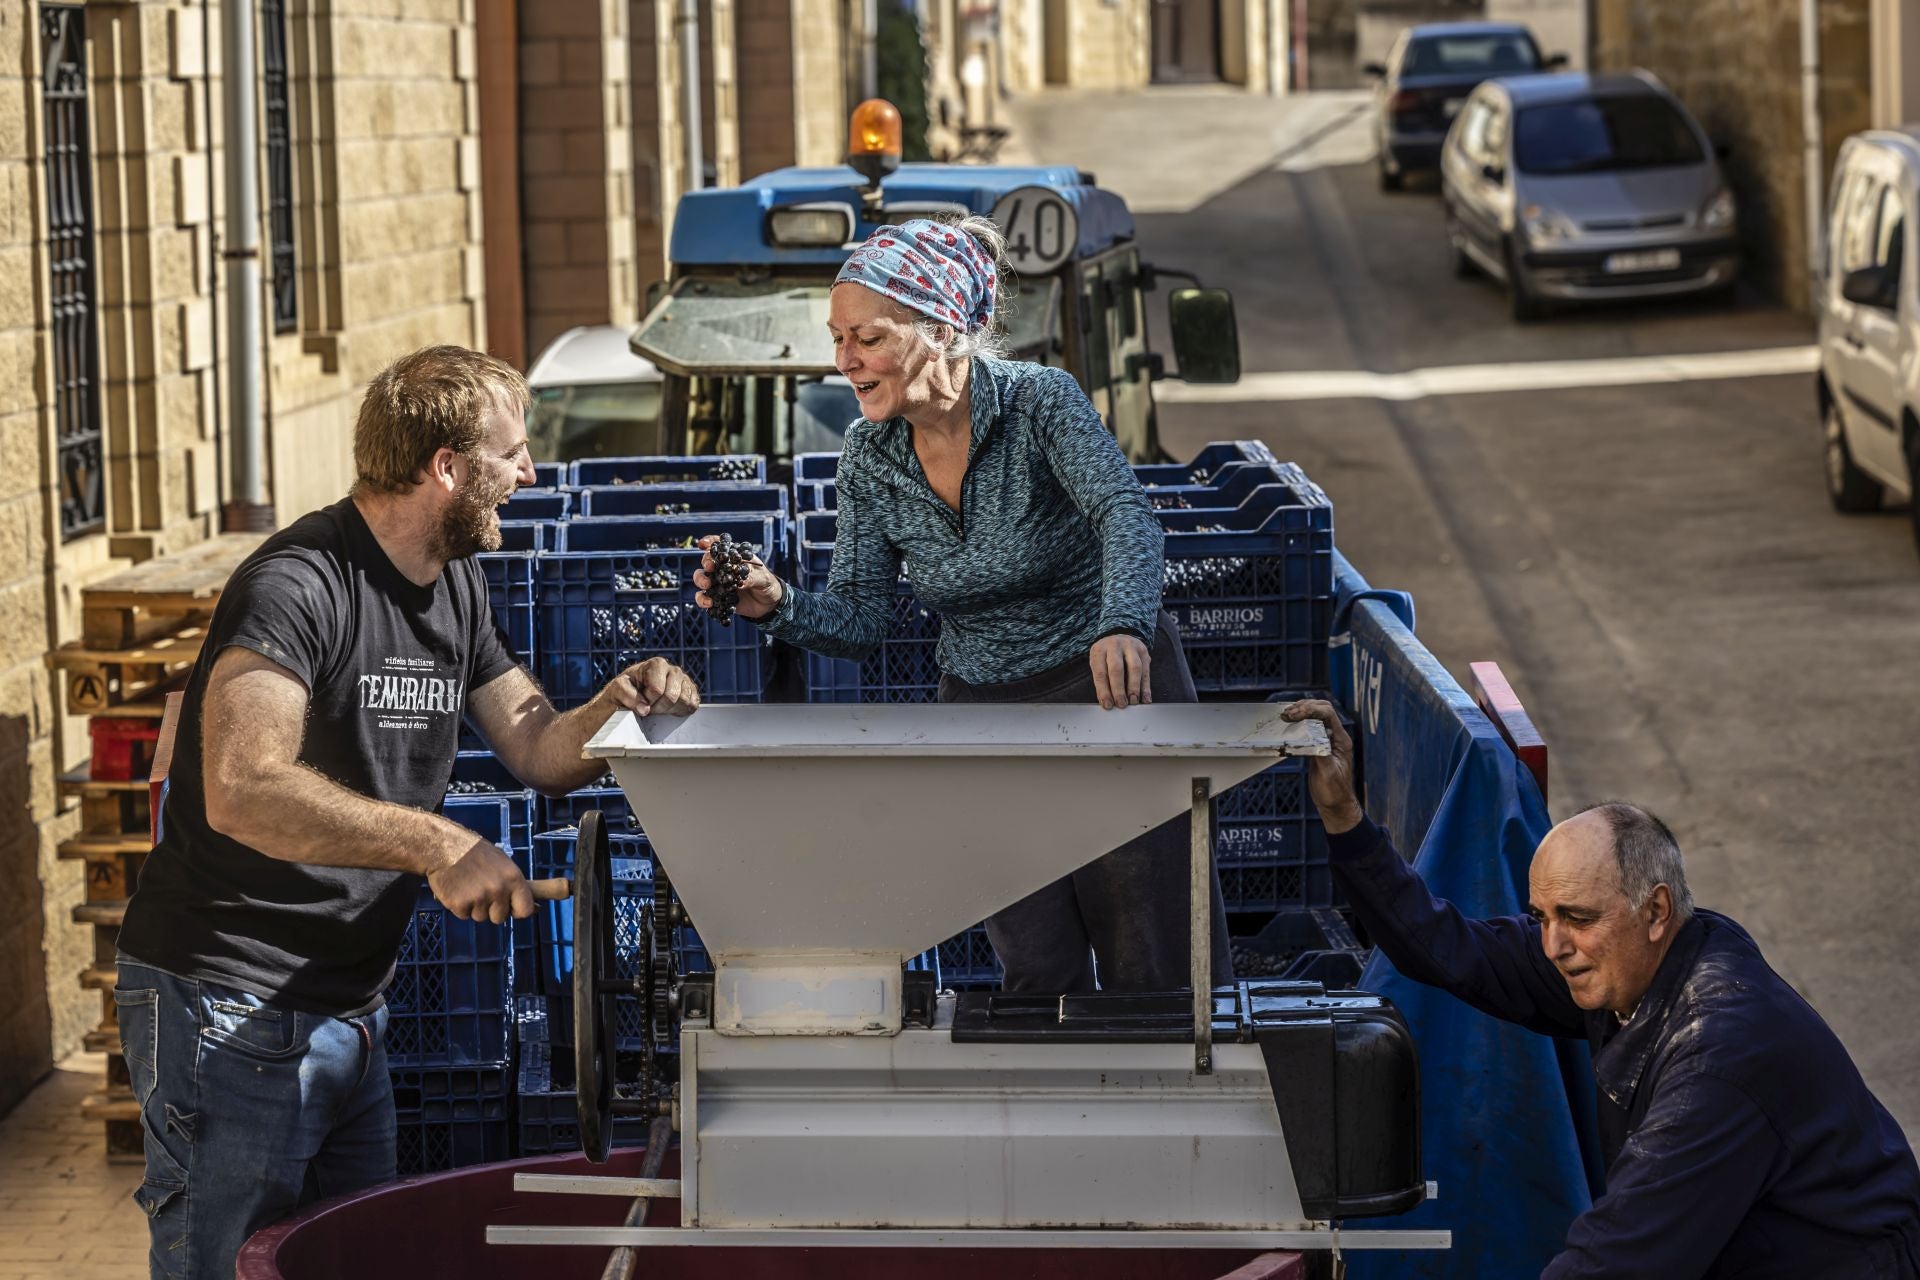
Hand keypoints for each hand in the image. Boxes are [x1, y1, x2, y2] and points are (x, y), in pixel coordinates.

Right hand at [429, 838, 534, 924]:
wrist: (445, 847)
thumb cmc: (475, 853)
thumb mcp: (503, 862)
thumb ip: (515, 885)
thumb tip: (535, 908)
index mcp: (513, 878)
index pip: (525, 910)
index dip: (517, 911)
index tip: (510, 908)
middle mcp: (498, 890)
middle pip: (500, 918)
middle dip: (491, 909)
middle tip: (481, 891)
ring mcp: (478, 898)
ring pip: (480, 917)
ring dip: (474, 907)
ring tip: (467, 887)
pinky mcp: (459, 905)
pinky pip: (464, 915)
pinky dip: (459, 907)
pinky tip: (456, 890)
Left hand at [607, 657, 699, 717]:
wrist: (634, 691)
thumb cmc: (627, 688)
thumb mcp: (618, 688)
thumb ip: (628, 696)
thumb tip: (644, 709)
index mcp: (657, 664)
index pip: (657, 690)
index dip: (648, 701)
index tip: (641, 701)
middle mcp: (673, 670)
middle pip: (672, 697)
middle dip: (658, 708)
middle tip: (650, 707)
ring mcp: (684, 680)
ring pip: (684, 702)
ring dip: (670, 710)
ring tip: (659, 706)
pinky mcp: (692, 691)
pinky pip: (693, 705)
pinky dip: (682, 711)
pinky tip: (670, 708)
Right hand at [692, 535, 784, 620]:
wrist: (768, 603)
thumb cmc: (766, 583)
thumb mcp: (763, 578)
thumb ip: (752, 578)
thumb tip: (740, 583)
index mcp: (734, 557)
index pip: (720, 546)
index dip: (709, 542)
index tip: (703, 544)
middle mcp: (723, 568)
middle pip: (707, 561)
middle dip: (706, 562)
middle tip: (709, 568)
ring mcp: (718, 583)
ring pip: (701, 578)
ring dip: (700, 580)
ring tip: (707, 585)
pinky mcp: (717, 597)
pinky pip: (704, 598)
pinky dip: (703, 600)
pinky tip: (709, 603)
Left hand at [1089, 634, 1151, 709]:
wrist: (1118, 637)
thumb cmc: (1106, 656)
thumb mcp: (1098, 664)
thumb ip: (1102, 681)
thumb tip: (1107, 702)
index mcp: (1099, 650)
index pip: (1100, 672)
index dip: (1104, 691)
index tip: (1108, 704)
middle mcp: (1114, 645)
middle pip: (1117, 669)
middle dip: (1119, 689)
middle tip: (1121, 704)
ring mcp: (1130, 646)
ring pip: (1135, 668)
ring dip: (1134, 688)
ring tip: (1133, 701)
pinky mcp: (1143, 651)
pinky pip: (1146, 670)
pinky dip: (1146, 687)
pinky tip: (1145, 698)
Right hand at [1281, 699, 1364, 833]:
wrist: (1336, 805)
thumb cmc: (1335, 793)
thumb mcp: (1328, 775)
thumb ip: (1321, 754)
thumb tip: (1311, 738)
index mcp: (1341, 741)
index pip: (1328, 715)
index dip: (1311, 710)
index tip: (1295, 714)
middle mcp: (1335, 738)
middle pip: (1323, 710)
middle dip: (1305, 707)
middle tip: (1288, 713)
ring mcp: (1327, 741)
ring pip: (1316, 717)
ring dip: (1302, 712)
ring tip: (1287, 715)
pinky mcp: (1318, 747)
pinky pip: (1310, 728)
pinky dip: (1299, 723)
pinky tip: (1289, 725)